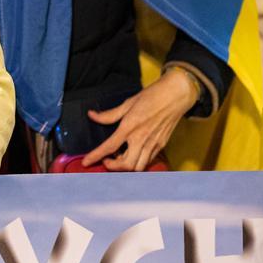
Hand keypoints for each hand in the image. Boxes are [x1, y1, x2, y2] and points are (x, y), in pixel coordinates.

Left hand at [80, 69, 197, 170]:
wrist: (176, 95)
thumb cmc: (152, 96)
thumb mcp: (127, 103)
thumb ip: (109, 114)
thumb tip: (92, 115)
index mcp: (130, 127)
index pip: (109, 146)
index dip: (95, 156)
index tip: (86, 162)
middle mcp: (141, 138)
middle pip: (126, 165)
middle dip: (113, 166)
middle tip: (107, 159)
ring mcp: (153, 143)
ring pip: (139, 167)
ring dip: (127, 167)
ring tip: (120, 157)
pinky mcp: (161, 145)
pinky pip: (148, 161)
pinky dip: (139, 162)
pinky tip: (133, 153)